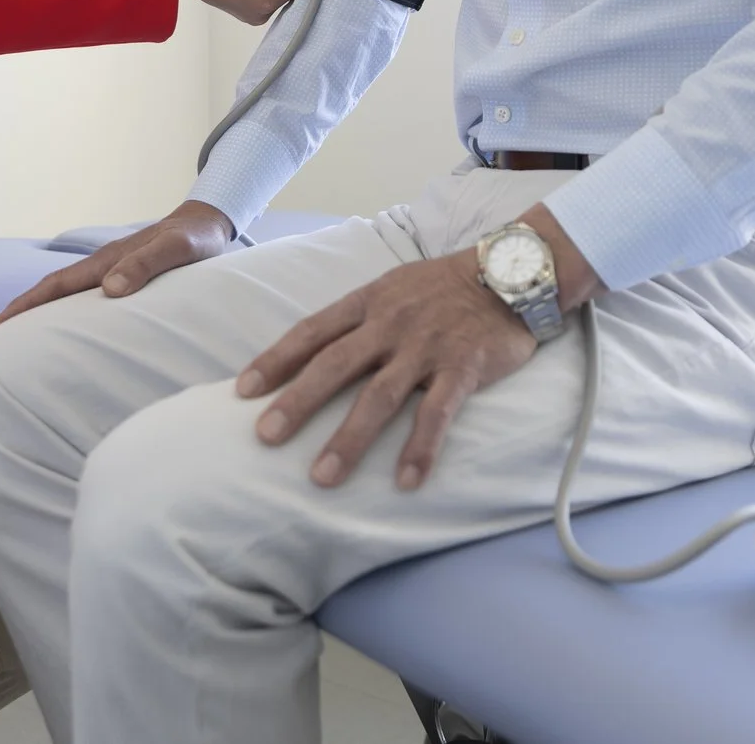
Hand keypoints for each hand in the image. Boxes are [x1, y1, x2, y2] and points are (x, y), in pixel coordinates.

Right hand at [0, 201, 237, 324]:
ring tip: (26, 332)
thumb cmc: (196, 238)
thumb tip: (110, 288)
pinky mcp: (126, 272)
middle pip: (56, 288)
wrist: (209, 222)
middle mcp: (104, 263)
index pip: (58, 284)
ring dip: (46, 308)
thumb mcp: (177, 250)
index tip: (1, 323)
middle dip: (26, 308)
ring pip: (70, 290)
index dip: (29, 303)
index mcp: (108, 259)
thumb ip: (147, 265)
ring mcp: (113, 267)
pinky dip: (70, 307)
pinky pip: (88, 293)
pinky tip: (73, 322)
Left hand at [234, 252, 535, 491]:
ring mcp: (426, 347)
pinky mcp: (462, 368)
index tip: (243, 391)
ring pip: (378, 397)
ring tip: (323, 477)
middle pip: (334, 365)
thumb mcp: (394, 287)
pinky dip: (421, 448)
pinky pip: (437, 413)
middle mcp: (390, 324)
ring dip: (349, 439)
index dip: (275, 360)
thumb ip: (360, 318)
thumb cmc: (445, 286)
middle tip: (265, 436)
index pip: (312, 331)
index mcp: (368, 302)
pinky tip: (406, 481)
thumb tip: (317, 352)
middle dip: (297, 402)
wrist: (511, 273)